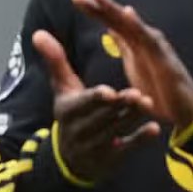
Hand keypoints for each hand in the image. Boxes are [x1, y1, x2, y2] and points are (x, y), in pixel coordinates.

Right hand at [31, 29, 159, 183]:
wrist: (69, 158)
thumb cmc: (70, 113)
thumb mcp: (61, 89)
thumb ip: (55, 61)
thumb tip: (38, 33)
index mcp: (67, 111)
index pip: (83, 104)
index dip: (96, 99)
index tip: (110, 91)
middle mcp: (79, 131)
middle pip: (103, 116)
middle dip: (120, 106)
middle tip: (138, 94)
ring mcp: (94, 147)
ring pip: (116, 130)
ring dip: (133, 118)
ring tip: (149, 103)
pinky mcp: (110, 158)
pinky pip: (126, 149)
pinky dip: (140, 139)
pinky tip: (154, 129)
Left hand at [70, 0, 192, 128]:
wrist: (183, 109)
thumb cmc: (158, 86)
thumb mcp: (133, 63)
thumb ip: (123, 44)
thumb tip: (110, 28)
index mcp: (133, 42)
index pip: (110, 22)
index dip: (94, 10)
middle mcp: (143, 38)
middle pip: (117, 18)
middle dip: (98, 5)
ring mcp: (154, 45)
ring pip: (130, 23)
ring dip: (112, 7)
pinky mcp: (163, 56)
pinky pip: (148, 38)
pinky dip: (138, 24)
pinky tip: (127, 12)